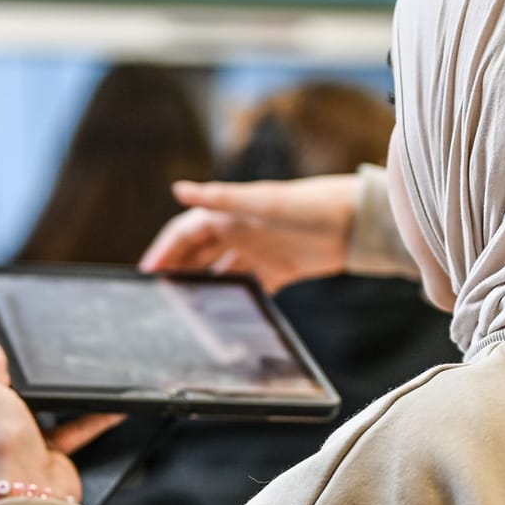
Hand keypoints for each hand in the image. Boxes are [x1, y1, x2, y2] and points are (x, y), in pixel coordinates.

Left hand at [0, 343, 120, 496]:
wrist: (30, 488)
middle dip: (1, 371)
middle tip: (9, 345)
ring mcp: (17, 436)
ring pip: (35, 405)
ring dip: (49, 392)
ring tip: (58, 366)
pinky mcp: (47, 448)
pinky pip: (74, 425)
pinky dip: (92, 416)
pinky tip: (109, 403)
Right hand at [140, 174, 358, 291]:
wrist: (357, 220)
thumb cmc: (309, 203)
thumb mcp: (261, 202)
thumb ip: (220, 198)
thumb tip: (179, 189)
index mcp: (229, 213)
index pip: (185, 232)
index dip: (164, 250)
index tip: (147, 271)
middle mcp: (239, 232)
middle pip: (198, 254)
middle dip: (177, 271)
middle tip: (158, 295)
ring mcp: (258, 252)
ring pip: (220, 272)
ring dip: (203, 287)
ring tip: (186, 309)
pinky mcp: (278, 271)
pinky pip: (249, 288)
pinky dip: (235, 298)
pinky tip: (225, 315)